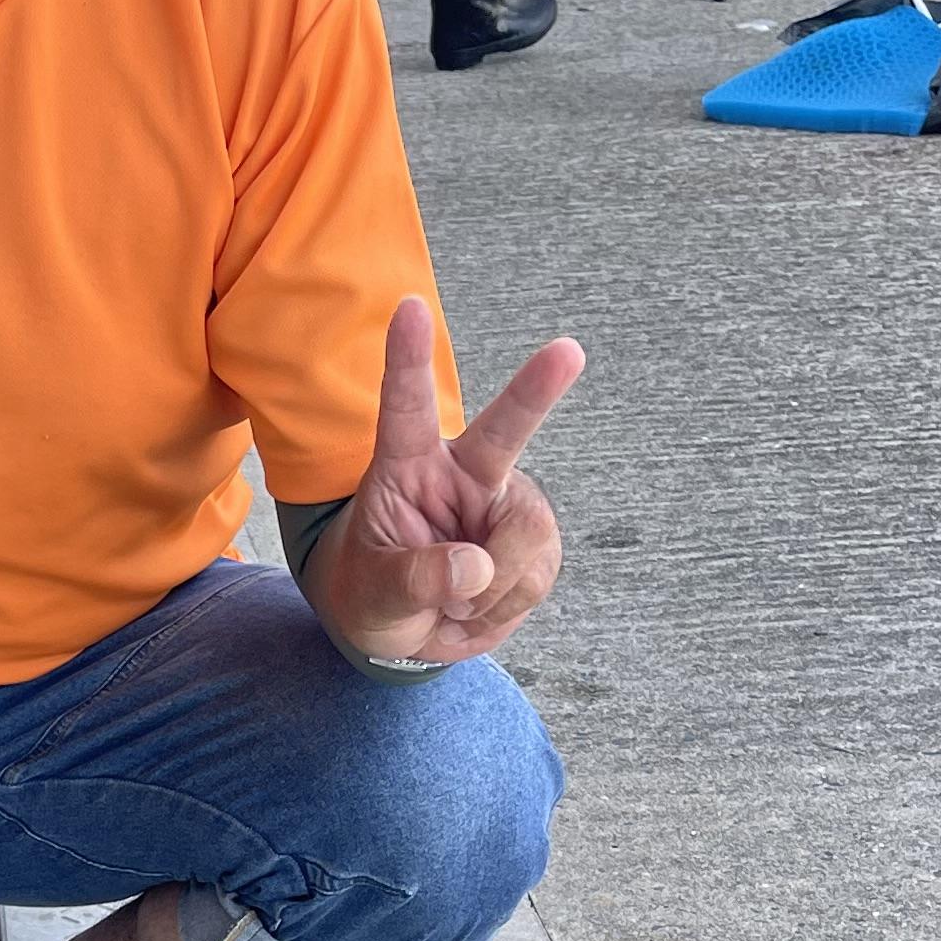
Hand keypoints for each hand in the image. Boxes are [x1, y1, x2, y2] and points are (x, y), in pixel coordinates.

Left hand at [310, 296, 578, 668]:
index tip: (408, 307)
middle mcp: (463, 474)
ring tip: (453, 604)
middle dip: (535, 391)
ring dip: (492, 588)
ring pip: (526, 536)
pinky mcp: (537, 544)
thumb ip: (413, 577)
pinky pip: (537, 575)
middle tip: (568, 351)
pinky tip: (478, 608)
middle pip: (504, 430)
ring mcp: (506, 506)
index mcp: (407, 467)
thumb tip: (476, 569)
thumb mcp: (372, 593)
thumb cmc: (374, 593)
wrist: (407, 632)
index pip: (405, 408)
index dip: (406, 359)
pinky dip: (505, 607)